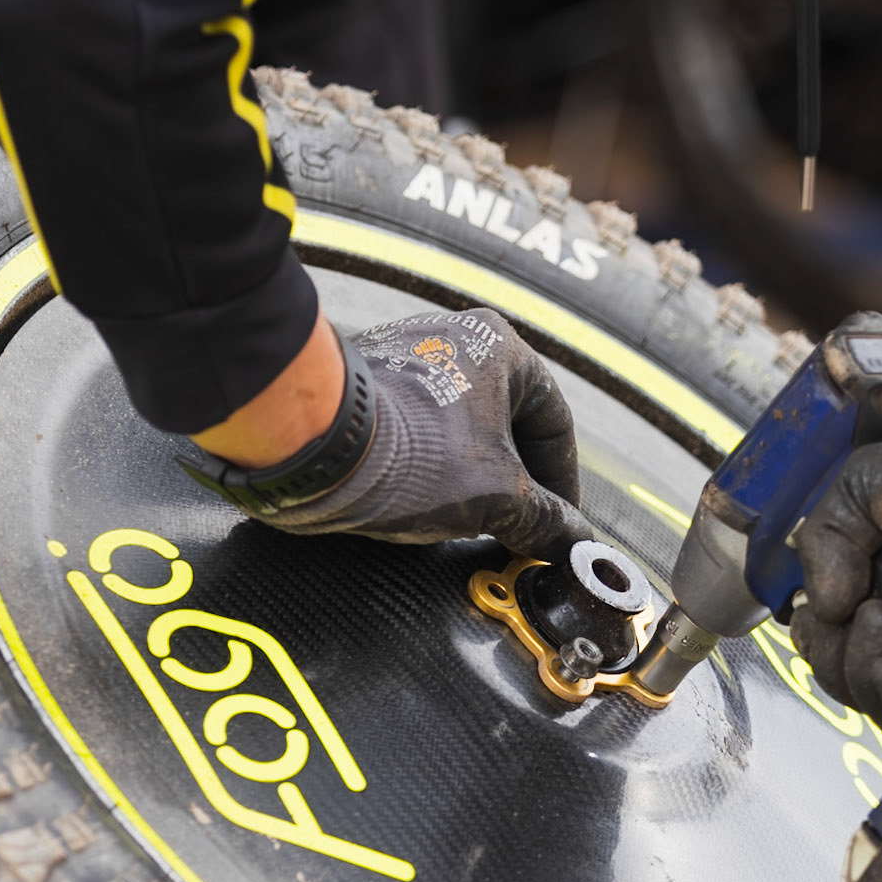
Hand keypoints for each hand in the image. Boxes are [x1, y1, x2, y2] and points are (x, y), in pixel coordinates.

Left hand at [266, 308, 590, 552]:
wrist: (307, 442)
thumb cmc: (410, 455)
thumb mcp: (495, 499)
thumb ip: (545, 520)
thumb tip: (575, 543)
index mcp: (499, 347)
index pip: (554, 422)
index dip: (563, 482)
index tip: (561, 522)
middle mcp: (454, 338)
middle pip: (507, 422)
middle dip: (515, 480)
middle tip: (517, 527)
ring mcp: (405, 355)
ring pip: (459, 426)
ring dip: (471, 474)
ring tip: (468, 520)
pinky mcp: (367, 380)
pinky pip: (417, 425)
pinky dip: (429, 463)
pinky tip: (421, 499)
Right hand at [789, 432, 881, 736]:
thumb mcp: (871, 480)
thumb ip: (823, 531)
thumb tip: (819, 603)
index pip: (830, 620)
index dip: (813, 618)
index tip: (820, 598)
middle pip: (838, 665)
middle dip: (825, 642)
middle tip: (847, 603)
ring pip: (865, 697)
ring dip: (852, 661)